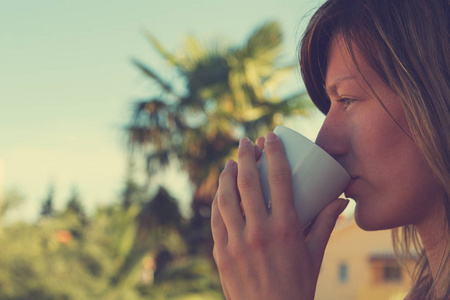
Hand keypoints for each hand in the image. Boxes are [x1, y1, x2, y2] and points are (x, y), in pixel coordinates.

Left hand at [211, 132, 347, 299]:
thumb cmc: (298, 285)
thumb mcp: (315, 254)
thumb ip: (325, 224)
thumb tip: (341, 200)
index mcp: (286, 229)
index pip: (280, 179)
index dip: (274, 153)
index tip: (270, 137)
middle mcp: (259, 231)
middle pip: (249, 182)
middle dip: (246, 156)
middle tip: (245, 142)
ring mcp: (237, 243)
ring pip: (227, 198)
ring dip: (227, 175)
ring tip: (230, 163)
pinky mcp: (222, 253)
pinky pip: (217, 220)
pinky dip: (218, 202)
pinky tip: (221, 193)